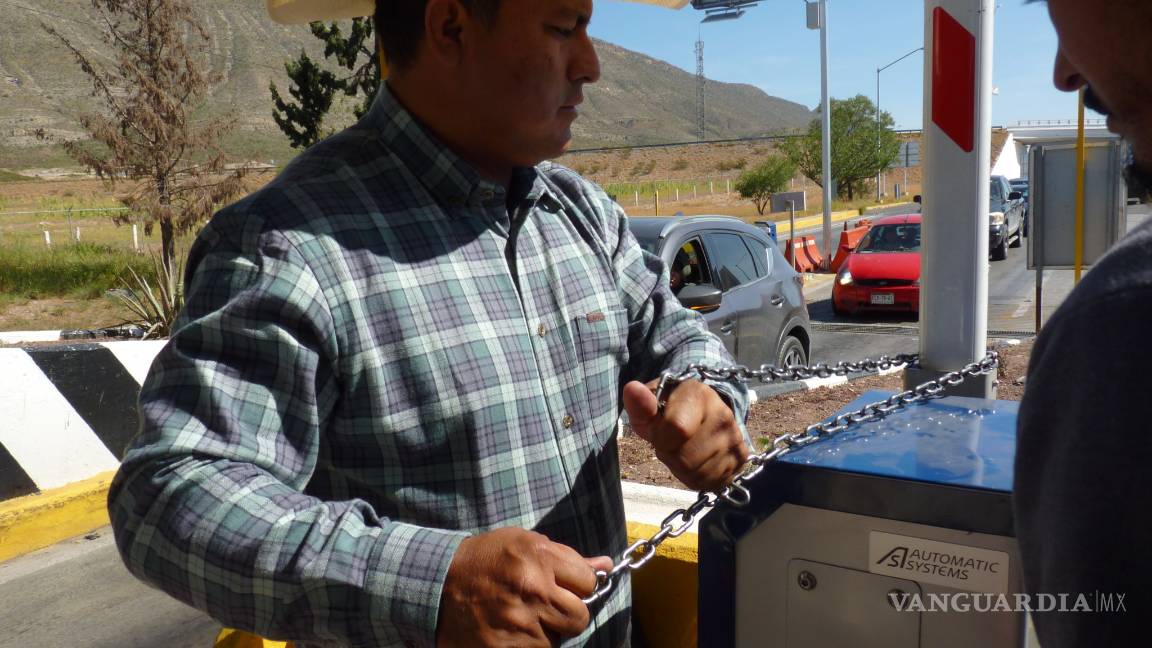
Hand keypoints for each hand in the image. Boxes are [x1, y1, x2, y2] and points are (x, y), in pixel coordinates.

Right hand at [436, 528, 613, 647]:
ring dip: (547, 631)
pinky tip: (513, 631)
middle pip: (579, 616)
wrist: (437, 582)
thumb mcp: (523, 543)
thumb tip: (604, 566)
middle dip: (568, 613)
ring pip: (558, 640)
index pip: (588, 581)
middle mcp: (533, 590)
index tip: (565, 585)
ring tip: (523, 616)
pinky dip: (529, 644)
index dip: (579, 584)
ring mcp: (520, 623)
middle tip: (547, 606)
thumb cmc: (485, 559)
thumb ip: (566, 556)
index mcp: (539, 558)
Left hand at [623, 378, 748, 491]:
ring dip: (682, 469)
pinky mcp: (741, 457)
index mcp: (698, 394)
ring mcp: (735, 436)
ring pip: (698, 473)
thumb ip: (640, 403)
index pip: (677, 428)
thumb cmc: (671, 410)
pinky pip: (711, 482)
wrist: (704, 412)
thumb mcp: (651, 406)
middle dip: (670, 455)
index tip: (659, 432)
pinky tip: (698, 460)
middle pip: (686, 458)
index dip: (660, 438)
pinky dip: (698, 478)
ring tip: (684, 449)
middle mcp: (722, 414)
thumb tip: (632, 389)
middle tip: (672, 443)